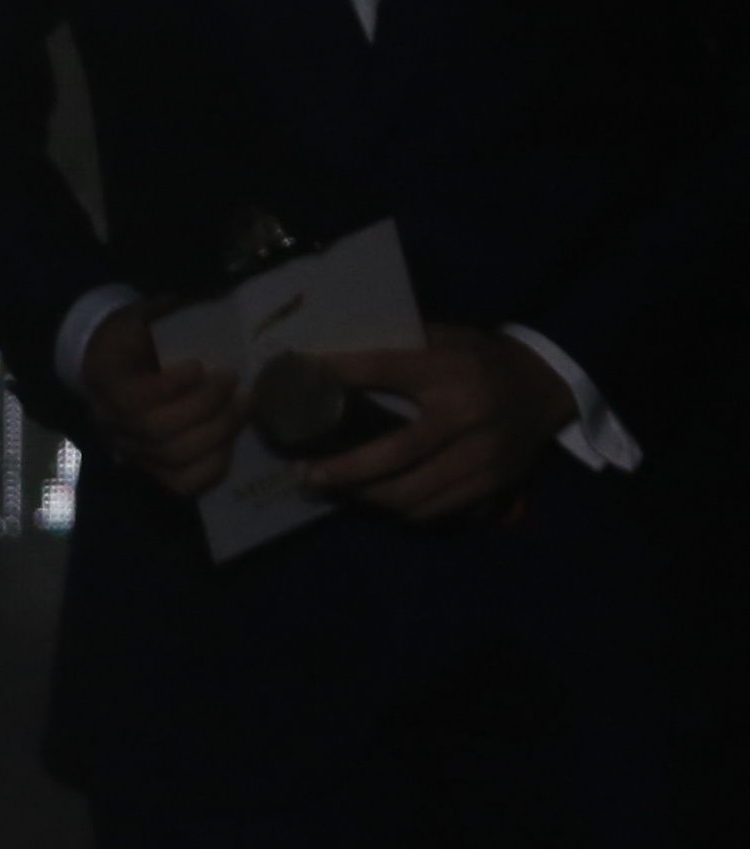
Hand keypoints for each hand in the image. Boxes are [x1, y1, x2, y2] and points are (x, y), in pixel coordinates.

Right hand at [78, 303, 242, 500]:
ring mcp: (130, 449)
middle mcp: (112, 424)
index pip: (134, 401)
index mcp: (106, 382)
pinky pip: (180, 483)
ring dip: (219, 433)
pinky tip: (230, 443)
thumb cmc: (135, 334)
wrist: (109, 360)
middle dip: (207, 408)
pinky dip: (211, 467)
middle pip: (159, 433)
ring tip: (243, 406)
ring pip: (174, 458)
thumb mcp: (146, 313)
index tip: (199, 365)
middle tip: (236, 382)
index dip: (170, 389)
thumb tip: (217, 299)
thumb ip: (172, 311)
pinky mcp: (150, 467)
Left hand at [293, 328, 572, 528]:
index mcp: (453, 370)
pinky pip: (433, 509)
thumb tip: (334, 353)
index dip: (341, 374)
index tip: (299, 377)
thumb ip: (402, 346)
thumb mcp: (450, 339)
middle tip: (305, 473)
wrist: (549, 387)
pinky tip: (375, 498)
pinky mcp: (492, 483)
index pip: (386, 369)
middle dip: (342, 470)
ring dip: (363, 496)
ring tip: (333, 488)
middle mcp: (468, 416)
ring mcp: (483, 455)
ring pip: (410, 492)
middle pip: (395, 454)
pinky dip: (398, 508)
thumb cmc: (484, 360)